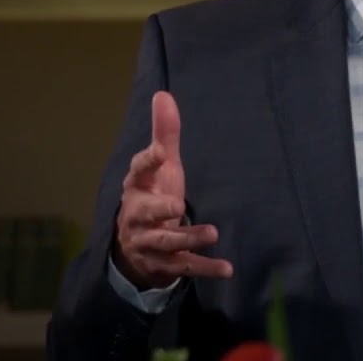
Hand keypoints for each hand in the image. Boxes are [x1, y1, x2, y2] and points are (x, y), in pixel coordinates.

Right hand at [113, 91, 232, 288]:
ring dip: (188, 238)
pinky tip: (227, 268)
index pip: (138, 172)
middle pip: (145, 214)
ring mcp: (150, 243)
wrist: (135, 247)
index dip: (147, 162)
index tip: (159, 152)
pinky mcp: (166, 264)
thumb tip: (163, 94)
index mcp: (138, 188)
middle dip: (159, 210)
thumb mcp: (160, 166)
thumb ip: (164, 134)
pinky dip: (206, 268)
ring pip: (167, 242)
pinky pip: (186, 267)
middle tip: (177, 205)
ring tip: (212, 232)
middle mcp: (139, 216)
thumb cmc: (152, 196)